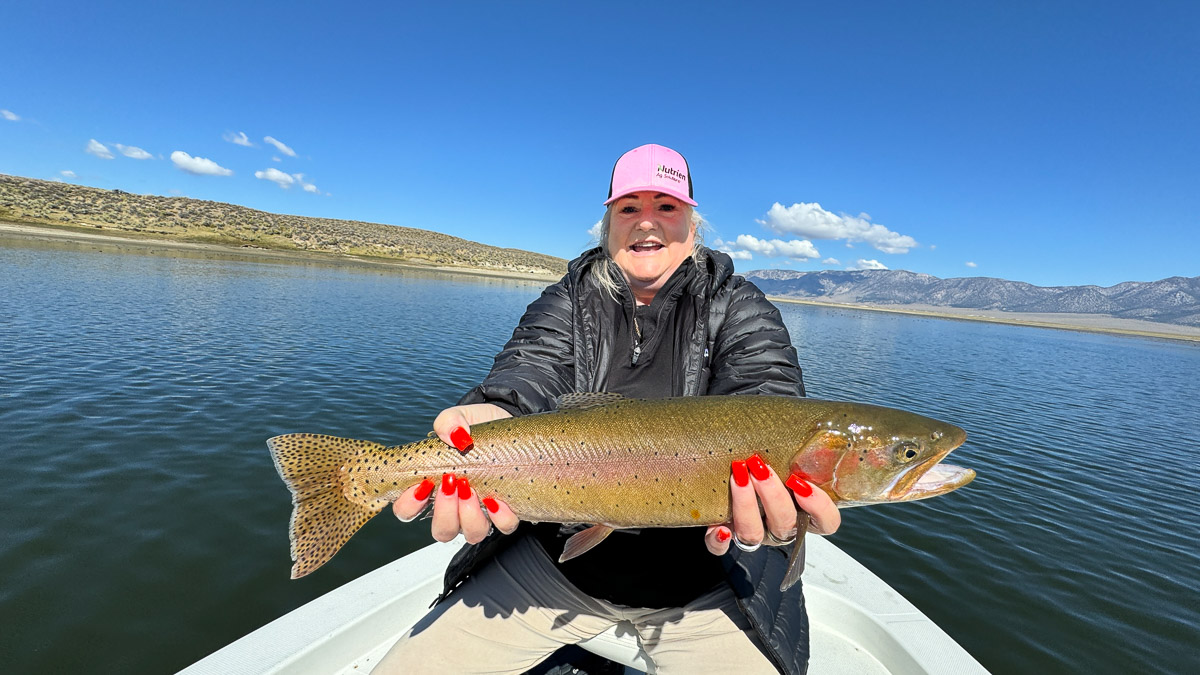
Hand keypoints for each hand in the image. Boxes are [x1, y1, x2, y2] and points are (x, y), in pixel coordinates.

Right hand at [391, 403, 519, 542]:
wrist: (512, 428)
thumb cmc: (479, 429)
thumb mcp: (461, 417)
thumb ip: (449, 422)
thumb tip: (455, 436)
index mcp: (433, 487)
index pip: (408, 510)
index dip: (409, 505)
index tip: (422, 485)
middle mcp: (455, 507)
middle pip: (441, 530)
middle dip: (444, 512)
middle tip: (451, 483)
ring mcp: (481, 513)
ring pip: (471, 534)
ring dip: (469, 517)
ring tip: (472, 490)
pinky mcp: (507, 512)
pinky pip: (503, 527)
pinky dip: (501, 517)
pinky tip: (498, 500)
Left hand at [704, 454, 840, 554]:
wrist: (729, 473)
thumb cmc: (765, 462)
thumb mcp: (788, 456)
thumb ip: (800, 452)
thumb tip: (814, 434)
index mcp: (802, 512)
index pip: (825, 522)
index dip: (818, 508)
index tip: (802, 484)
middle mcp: (779, 527)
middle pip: (785, 524)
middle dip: (773, 496)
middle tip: (760, 468)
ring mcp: (753, 533)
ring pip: (753, 533)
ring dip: (746, 505)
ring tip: (739, 475)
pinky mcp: (724, 537)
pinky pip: (720, 548)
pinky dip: (719, 541)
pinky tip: (719, 528)